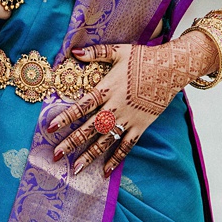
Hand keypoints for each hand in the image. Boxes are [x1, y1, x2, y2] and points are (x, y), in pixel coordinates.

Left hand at [46, 34, 212, 176]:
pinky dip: (116, 159)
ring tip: (76, 169)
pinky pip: (127, 146)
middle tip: (56, 155)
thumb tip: (74, 52)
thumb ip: (96, 53)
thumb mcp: (118, 51)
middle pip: (90, 128)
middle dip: (72, 142)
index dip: (66, 117)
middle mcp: (116, 107)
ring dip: (90, 155)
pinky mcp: (141, 126)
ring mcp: (129, 119)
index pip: (82, 106)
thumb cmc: (143, 58)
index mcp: (107, 89)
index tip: (50, 128)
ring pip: (106, 140)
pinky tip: (105, 171)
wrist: (171, 69)